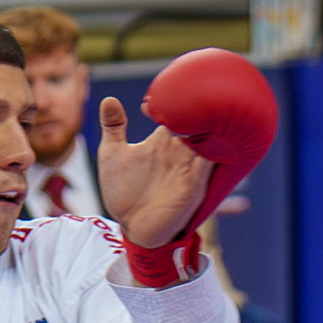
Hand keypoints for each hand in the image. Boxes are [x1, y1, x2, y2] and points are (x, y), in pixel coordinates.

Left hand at [93, 94, 211, 247]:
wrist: (132, 228)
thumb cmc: (123, 192)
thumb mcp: (112, 155)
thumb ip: (114, 127)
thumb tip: (109, 99)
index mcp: (162, 142)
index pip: (175, 113)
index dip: (170, 101)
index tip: (150, 104)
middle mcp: (179, 151)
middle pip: (198, 121)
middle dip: (199, 106)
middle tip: (192, 93)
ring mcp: (189, 166)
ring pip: (208, 137)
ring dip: (210, 124)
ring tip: (209, 107)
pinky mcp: (195, 183)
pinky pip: (210, 161)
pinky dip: (213, 148)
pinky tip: (211, 135)